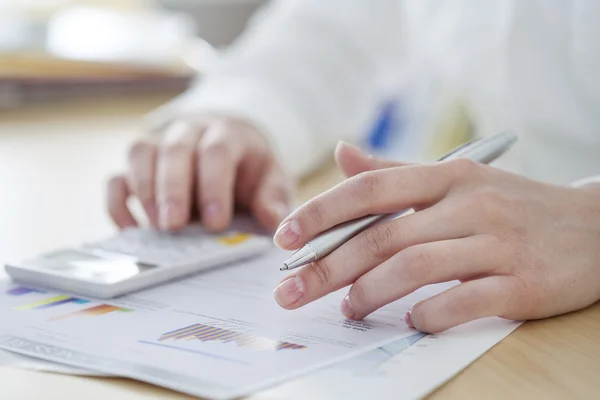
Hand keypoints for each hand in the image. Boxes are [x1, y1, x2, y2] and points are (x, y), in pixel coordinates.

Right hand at [107, 117, 291, 231]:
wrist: (232, 147)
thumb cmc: (251, 168)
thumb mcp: (273, 180)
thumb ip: (273, 198)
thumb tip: (272, 221)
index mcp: (228, 133)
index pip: (216, 151)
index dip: (214, 186)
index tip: (216, 223)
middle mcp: (190, 132)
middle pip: (175, 149)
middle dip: (173, 189)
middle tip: (174, 226)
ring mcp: (160, 144)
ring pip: (140, 153)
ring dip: (145, 191)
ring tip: (157, 227)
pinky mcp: (140, 165)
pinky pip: (118, 177)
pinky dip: (118, 204)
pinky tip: (130, 230)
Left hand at [272, 142, 599, 332]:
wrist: (596, 228)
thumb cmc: (510, 204)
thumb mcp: (456, 178)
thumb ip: (394, 171)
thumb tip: (341, 154)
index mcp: (447, 176)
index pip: (369, 190)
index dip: (321, 214)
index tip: (283, 239)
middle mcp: (469, 205)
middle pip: (382, 237)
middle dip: (327, 268)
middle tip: (291, 292)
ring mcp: (497, 244)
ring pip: (415, 268)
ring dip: (370, 293)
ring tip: (348, 308)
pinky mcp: (522, 284)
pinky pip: (462, 302)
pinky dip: (426, 314)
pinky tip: (408, 320)